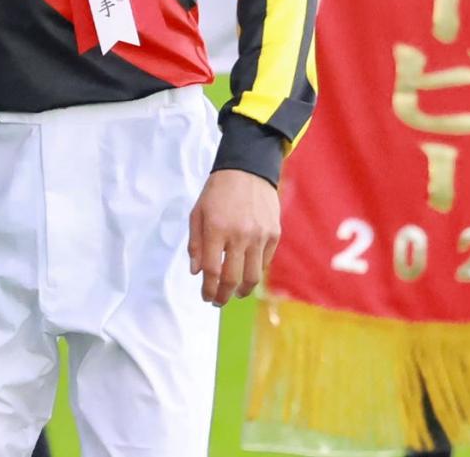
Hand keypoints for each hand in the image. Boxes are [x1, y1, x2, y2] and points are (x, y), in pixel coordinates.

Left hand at [187, 169, 280, 306]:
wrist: (247, 168)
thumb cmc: (218, 191)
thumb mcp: (197, 213)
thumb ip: (195, 243)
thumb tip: (196, 272)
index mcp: (216, 229)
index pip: (212, 271)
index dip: (208, 290)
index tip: (206, 296)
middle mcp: (239, 235)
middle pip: (232, 279)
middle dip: (223, 296)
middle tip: (219, 301)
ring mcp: (260, 235)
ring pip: (253, 276)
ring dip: (242, 290)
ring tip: (235, 292)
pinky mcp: (274, 233)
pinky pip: (265, 262)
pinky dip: (255, 272)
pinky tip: (248, 271)